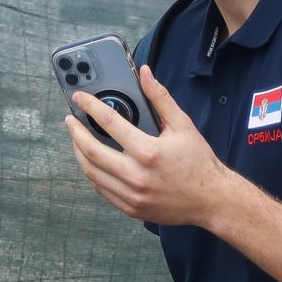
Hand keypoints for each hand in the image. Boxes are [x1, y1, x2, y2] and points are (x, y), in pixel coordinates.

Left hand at [64, 64, 232, 228]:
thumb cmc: (199, 162)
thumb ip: (160, 98)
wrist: (211, 200)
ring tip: (78, 140)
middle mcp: (136, 176)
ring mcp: (131, 195)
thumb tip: (145, 74)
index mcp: (148, 152)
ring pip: (92, 172)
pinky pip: (102, 189)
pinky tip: (93, 161)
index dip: (90, 106)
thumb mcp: (183, 125)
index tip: (79, 98)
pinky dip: (93, 173)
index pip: (109, 123)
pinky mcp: (131, 208)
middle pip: (91, 151)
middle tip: (70, 121)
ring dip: (80, 153)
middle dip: (75, 133)